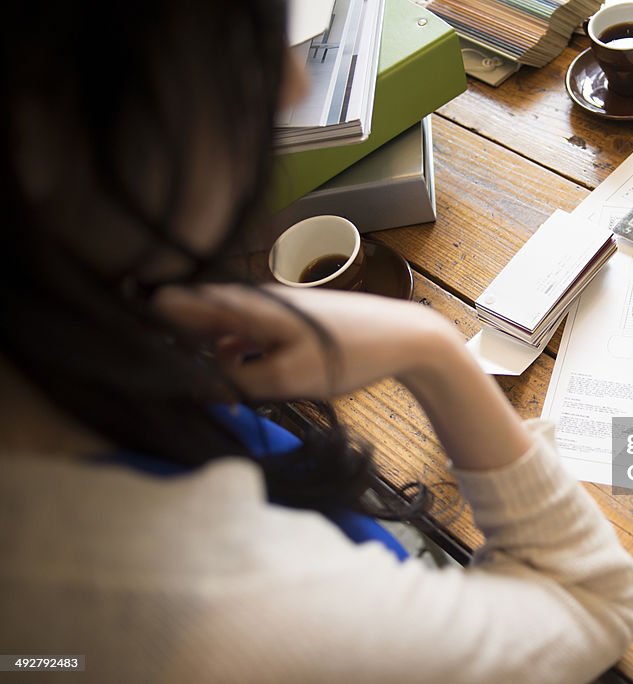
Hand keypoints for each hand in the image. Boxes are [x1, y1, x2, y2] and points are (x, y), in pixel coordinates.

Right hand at [154, 283, 533, 470]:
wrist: (405, 337)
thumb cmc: (350, 353)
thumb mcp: (289, 377)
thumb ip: (237, 381)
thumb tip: (196, 384)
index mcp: (247, 305)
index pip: (178, 303)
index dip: (147, 321)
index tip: (129, 348)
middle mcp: (254, 299)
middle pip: (196, 315)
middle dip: (174, 340)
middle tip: (156, 371)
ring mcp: (273, 308)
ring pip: (222, 327)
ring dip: (206, 350)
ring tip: (193, 377)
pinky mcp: (289, 321)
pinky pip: (246, 334)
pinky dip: (234, 352)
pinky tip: (236, 373)